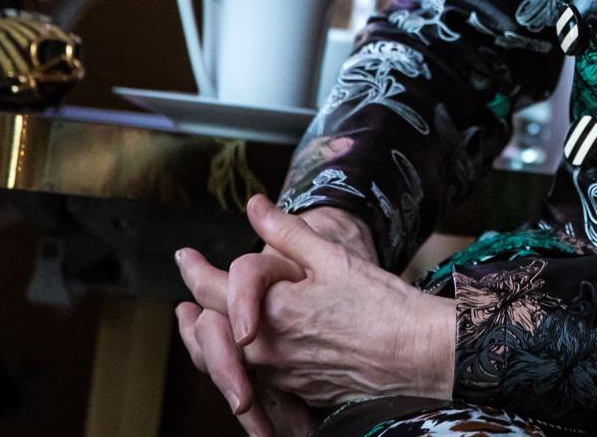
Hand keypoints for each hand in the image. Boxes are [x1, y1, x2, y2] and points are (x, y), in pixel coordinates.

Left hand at [175, 202, 379, 431]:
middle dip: (192, 316)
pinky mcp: (296, 390)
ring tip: (206, 329)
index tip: (183, 255)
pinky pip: (254, 378)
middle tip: (183, 305)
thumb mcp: (332, 257)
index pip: (210, 290)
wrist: (413, 354)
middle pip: (209, 334)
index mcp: (269, 312)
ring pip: (227, 360)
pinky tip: (251, 353)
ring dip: (211, 342)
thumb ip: (288, 232)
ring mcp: (279, 374)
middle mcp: (265, 349)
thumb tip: (255, 205)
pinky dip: (241, 363)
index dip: (192, 269)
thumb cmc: (380, 305)